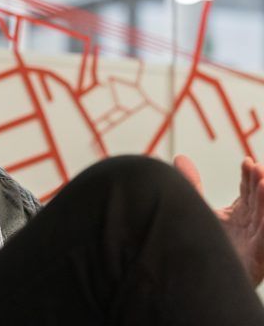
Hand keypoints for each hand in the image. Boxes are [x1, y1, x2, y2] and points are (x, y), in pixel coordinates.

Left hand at [174, 154, 263, 285]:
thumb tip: (180, 157)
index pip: (250, 190)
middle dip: (260, 183)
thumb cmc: (203, 244)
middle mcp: (252, 225)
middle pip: (260, 200)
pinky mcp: (259, 258)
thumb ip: (193, 184)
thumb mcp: (200, 208)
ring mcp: (257, 241)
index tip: (246, 162)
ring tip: (263, 179)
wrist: (196, 279)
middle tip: (255, 167)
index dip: (249, 176)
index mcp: (242, 213)